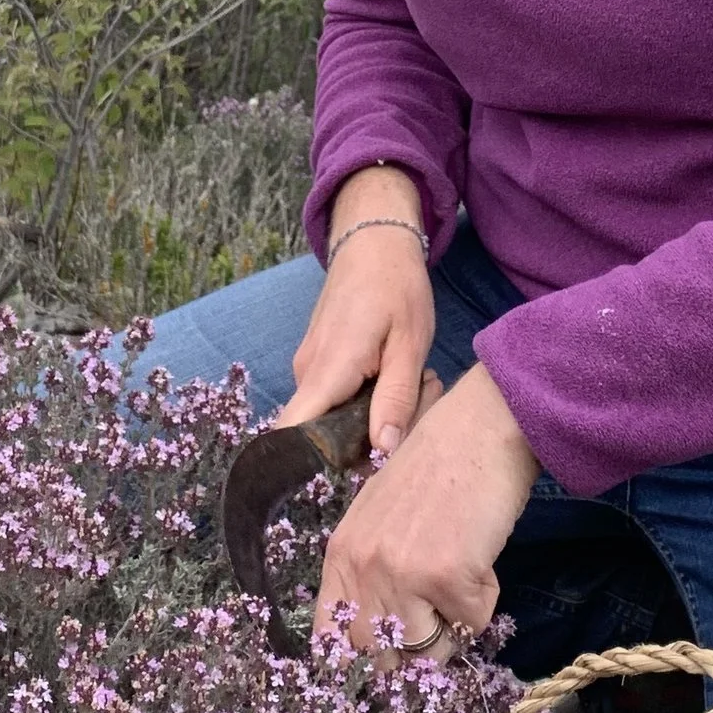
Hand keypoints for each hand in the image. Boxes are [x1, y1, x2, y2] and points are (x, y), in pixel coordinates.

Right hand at [278, 168, 436, 453]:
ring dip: (375, 413)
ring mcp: (309, 367)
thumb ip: (396, 400)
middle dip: (371, 436)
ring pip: (335, 416)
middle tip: (420, 402)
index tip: (354, 472)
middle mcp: (307, 373)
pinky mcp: (318, 362)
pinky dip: (368, 397)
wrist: (373, 239)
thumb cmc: (396, 287)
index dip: (308, 464)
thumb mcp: (409, 344)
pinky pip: (336, 398)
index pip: (292, 434)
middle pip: (325, 434)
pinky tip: (398, 373)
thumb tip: (382, 452)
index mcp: (328, 370)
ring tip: (418, 381)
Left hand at [314, 365, 539, 650]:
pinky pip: (470, 624)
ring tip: (460, 583)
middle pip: (378, 658)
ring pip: (425, 653)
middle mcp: (362, 567)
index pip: (331, 640)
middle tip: (437, 621)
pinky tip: (480, 561)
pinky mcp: (447, 575)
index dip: (360, 661)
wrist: (478, 430)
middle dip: (412, 652)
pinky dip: (483, 602)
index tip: (389, 659)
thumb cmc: (436, 472)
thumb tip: (387, 641)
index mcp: (340, 556)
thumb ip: (371, 574)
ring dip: (450, 630)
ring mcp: (402, 573)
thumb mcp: (379, 521)